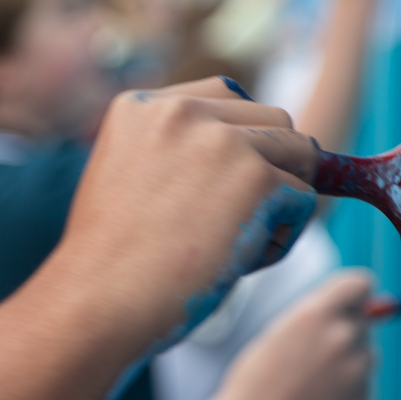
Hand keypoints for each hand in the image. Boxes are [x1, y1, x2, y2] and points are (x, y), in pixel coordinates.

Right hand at [55, 79, 319, 343]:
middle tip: (236, 221)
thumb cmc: (111, 263)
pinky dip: (284, 237)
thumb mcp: (131, 180)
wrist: (97, 303)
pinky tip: (240, 262)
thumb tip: (264, 161)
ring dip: (282, 199)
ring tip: (239, 245)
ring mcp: (223, 141)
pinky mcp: (257, 179)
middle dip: (271, 167)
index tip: (223, 185)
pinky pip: (303, 199)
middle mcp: (183, 110)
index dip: (240, 141)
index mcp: (142, 105)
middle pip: (273, 118)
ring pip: (300, 153)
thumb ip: (179, 155)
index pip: (227, 96)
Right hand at [191, 270, 373, 399]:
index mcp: (317, 314)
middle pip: (363, 322)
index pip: (360, 284)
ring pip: (366, 355)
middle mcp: (343, 337)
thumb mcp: (278, 334)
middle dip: (346, 332)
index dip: (355, 295)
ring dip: (349, 362)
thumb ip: (316, 318)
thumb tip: (358, 309)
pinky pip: (362, 386)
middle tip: (314, 356)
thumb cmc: (256, 382)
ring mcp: (356, 371)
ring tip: (312, 384)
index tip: (350, 305)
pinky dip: (346, 392)